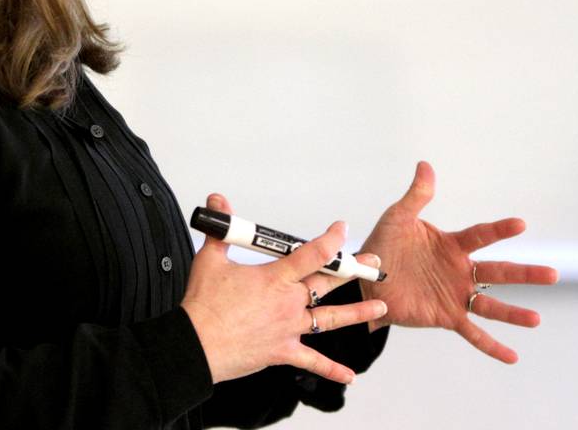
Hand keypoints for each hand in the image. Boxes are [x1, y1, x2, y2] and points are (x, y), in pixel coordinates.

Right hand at [181, 193, 387, 384]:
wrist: (197, 345)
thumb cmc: (202, 306)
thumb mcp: (210, 260)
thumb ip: (221, 230)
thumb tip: (217, 201)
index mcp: (275, 279)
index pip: (311, 254)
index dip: (330, 239)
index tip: (341, 229)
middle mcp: (288, 303)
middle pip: (328, 283)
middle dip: (353, 270)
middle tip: (373, 263)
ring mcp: (289, 328)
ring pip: (330, 320)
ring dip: (357, 313)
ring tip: (380, 307)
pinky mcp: (283, 351)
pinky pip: (312, 361)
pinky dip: (332, 370)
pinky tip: (350, 376)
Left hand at [358, 162, 558, 363]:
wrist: (364, 281)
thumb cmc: (382, 246)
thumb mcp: (398, 218)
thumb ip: (416, 196)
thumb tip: (425, 165)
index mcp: (451, 246)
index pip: (480, 236)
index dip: (499, 230)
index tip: (520, 224)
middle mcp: (460, 271)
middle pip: (498, 272)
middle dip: (524, 274)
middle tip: (553, 274)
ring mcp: (455, 295)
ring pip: (490, 305)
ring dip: (513, 313)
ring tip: (536, 319)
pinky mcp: (445, 316)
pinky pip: (473, 333)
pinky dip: (492, 346)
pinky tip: (512, 357)